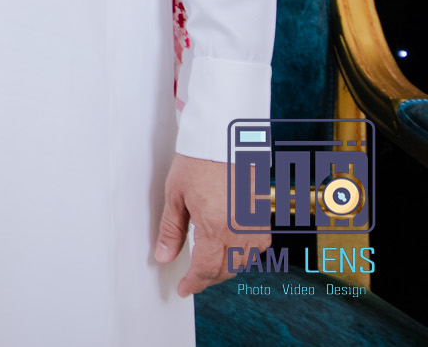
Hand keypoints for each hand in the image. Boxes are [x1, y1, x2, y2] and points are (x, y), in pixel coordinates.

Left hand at [156, 154, 263, 295]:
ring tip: (206, 266)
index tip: (183, 289)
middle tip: (191, 279)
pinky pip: (257, 248)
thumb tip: (164, 257)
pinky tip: (228, 249)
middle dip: (207, 279)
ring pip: (242, 262)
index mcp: (215, 227)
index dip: (193, 284)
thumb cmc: (198, 162)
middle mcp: (239, 231)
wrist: (225, 139)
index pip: (205, 270)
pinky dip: (242, 255)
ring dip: (224, 269)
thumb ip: (171, 230)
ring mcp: (255, 225)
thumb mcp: (175, 196)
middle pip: (225, 270)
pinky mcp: (263, 218)